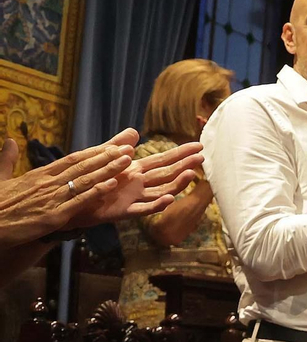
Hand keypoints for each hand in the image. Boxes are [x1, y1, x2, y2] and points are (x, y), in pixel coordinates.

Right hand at [0, 135, 131, 247]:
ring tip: (127, 160)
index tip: (111, 146)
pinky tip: (112, 185)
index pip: (71, 159)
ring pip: (85, 180)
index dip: (93, 152)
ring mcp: (52, 199)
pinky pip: (79, 201)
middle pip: (82, 166)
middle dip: (107, 156)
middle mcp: (47, 183)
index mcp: (38, 175)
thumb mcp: (1, 178)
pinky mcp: (54, 216)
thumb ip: (7, 159)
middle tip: (128, 147)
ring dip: (108, 170)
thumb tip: (11, 140)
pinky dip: (97, 192)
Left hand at [66, 137, 204, 229]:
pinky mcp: (123, 211)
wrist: (69, 201)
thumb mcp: (102, 159)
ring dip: (176, 184)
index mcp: (135, 170)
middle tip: (202, 158)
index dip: (180, 153)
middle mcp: (139, 184)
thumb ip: (117, 146)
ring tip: (190, 174)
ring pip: (161, 191)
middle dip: (184, 166)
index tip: (198, 146)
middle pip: (167, 174)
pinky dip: (156, 205)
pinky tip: (169, 200)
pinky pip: (143, 209)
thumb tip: (135, 130)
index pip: (163, 160)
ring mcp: (133, 198)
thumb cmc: (87, 181)